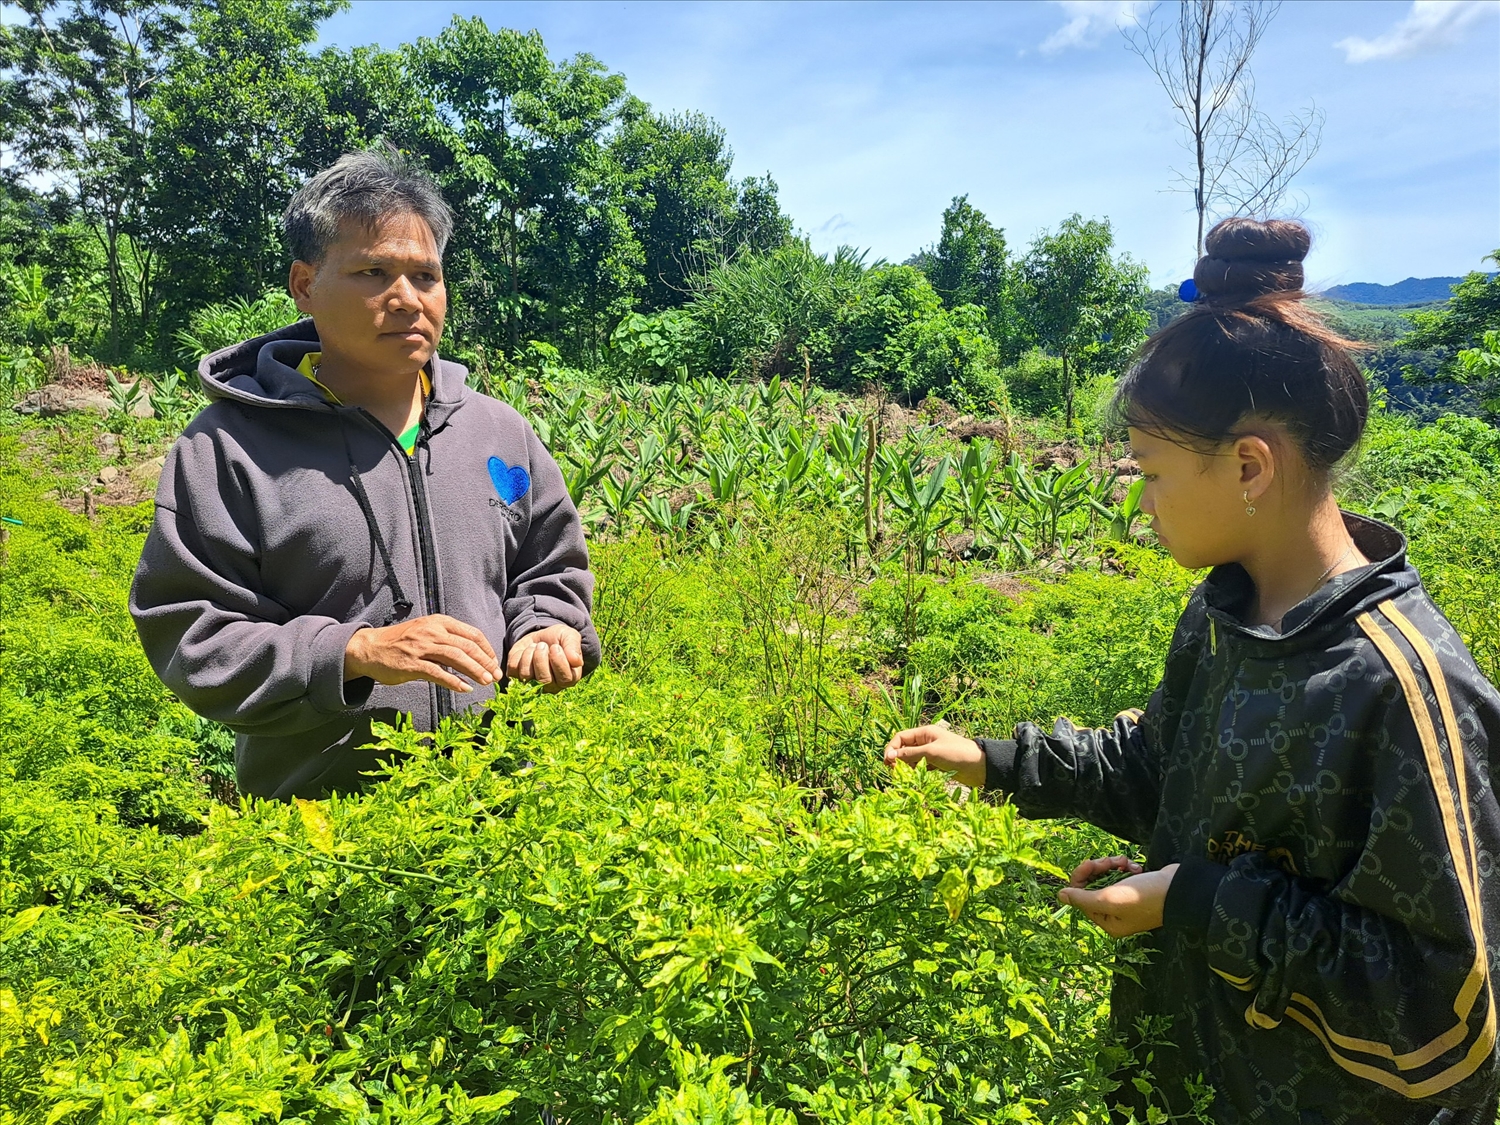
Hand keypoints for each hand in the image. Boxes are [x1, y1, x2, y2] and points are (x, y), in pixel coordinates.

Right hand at [344, 614, 499, 692]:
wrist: (369, 647)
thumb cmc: (402, 642)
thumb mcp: (427, 632)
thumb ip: (448, 640)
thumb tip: (474, 655)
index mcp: (439, 622)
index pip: (472, 634)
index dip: (487, 650)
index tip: (494, 663)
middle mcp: (432, 631)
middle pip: (467, 646)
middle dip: (485, 662)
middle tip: (496, 676)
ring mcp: (421, 647)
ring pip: (456, 657)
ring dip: (474, 671)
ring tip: (486, 682)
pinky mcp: (411, 664)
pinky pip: (437, 673)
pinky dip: (453, 681)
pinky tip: (465, 689)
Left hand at [506, 624, 584, 692]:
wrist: (540, 636)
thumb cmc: (558, 639)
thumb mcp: (569, 636)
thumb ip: (573, 647)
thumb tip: (576, 661)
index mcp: (570, 678)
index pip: (565, 679)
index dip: (559, 662)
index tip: (556, 647)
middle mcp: (552, 685)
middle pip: (545, 680)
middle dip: (541, 659)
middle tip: (542, 645)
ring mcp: (533, 684)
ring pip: (527, 675)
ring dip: (529, 655)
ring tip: (535, 646)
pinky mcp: (517, 677)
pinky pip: (514, 670)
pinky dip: (518, 656)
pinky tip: (526, 651)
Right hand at [883, 722, 984, 788]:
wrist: (980, 766)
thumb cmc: (957, 754)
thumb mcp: (931, 752)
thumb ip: (910, 754)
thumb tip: (890, 756)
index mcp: (924, 733)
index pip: (901, 738)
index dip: (892, 748)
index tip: (888, 762)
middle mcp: (926, 742)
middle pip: (904, 749)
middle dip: (898, 760)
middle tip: (896, 773)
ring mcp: (931, 754)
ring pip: (911, 760)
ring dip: (906, 768)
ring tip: (906, 778)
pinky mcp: (936, 765)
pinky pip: (920, 768)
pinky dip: (916, 773)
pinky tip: (915, 780)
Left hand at [1056, 859, 1177, 936]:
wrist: (1180, 888)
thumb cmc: (1145, 897)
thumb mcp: (1110, 899)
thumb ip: (1083, 898)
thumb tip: (1060, 896)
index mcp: (1107, 921)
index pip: (1080, 896)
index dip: (1081, 876)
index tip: (1091, 863)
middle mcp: (1114, 913)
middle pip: (1091, 884)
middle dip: (1099, 868)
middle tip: (1110, 861)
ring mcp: (1125, 900)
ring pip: (1105, 876)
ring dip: (1113, 865)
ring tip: (1125, 863)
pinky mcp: (1135, 887)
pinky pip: (1119, 873)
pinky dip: (1125, 866)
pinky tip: (1135, 866)